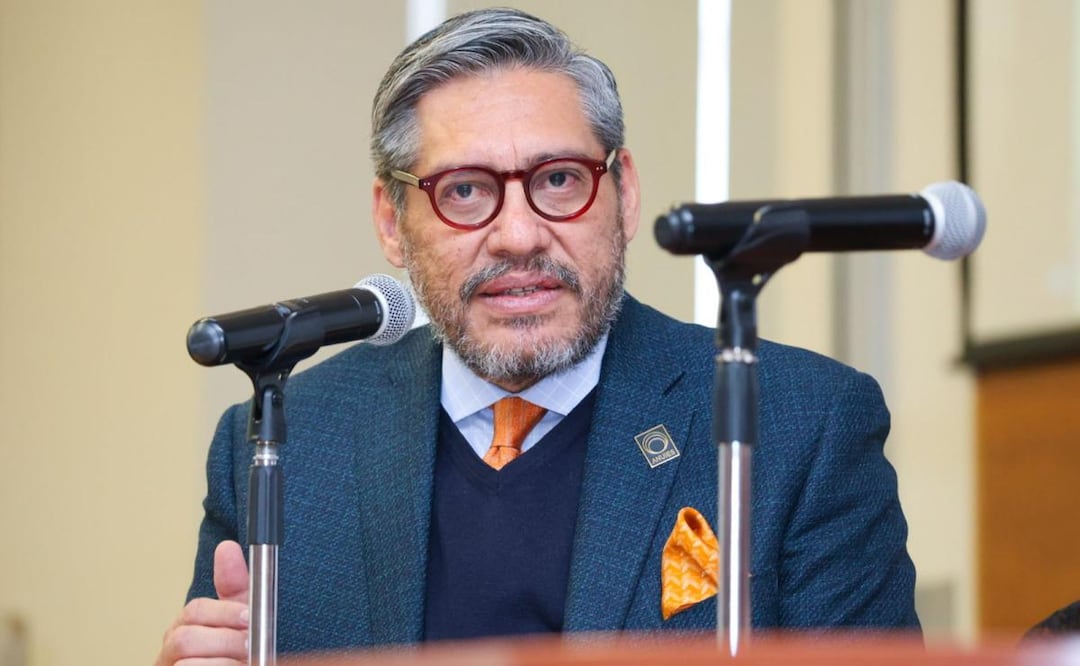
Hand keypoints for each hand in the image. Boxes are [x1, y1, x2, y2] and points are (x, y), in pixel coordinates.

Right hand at [156, 541, 248, 664]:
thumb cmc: (234, 652)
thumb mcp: (239, 618)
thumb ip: (234, 587)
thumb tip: (227, 547)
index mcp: (185, 627)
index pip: (194, 611)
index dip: (225, 613)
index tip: (249, 618)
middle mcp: (170, 652)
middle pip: (185, 639)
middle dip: (225, 642)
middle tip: (250, 647)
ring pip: (186, 664)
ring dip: (222, 663)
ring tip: (244, 662)